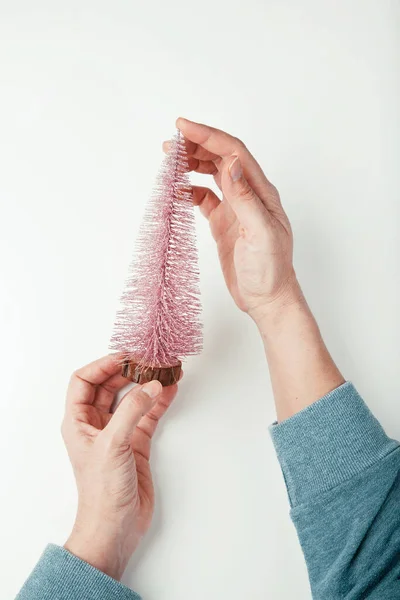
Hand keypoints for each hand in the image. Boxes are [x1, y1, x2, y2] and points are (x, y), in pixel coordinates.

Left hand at [62, 355, 177, 579]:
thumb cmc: (102, 492)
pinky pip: (148, 415)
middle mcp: (96, 424)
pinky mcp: (136, 444)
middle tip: (149, 359)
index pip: (84, 381)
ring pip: (131, 398)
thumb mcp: (113, 445)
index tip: (126, 356)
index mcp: (78, 422)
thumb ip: (132, 412)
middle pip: (109, 386)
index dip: (103, 365)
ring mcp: (118, 433)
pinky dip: (159, 401)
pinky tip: (170, 390)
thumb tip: (150, 386)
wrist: (116, 527)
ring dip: (146, 384)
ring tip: (163, 370)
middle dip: (128, 371)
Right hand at [165, 118, 302, 322]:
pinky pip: (205, 197)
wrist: (267, 298)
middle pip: (221, 157)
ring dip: (192, 164)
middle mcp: (248, 195)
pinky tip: (178, 191)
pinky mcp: (224, 223)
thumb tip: (230, 163)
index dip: (208, 136)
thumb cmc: (270, 270)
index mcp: (260, 192)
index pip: (233, 152)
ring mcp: (236, 208)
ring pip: (212, 174)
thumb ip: (245, 199)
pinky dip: (190, 190)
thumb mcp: (260, 234)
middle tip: (171, 145)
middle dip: (196, 146)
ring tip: (170, 160)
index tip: (183, 127)